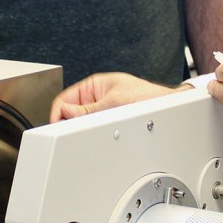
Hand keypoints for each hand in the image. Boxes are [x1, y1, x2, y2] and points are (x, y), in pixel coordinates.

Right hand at [49, 72, 188, 121]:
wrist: (167, 108)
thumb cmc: (148, 96)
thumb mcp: (115, 102)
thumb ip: (89, 110)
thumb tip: (67, 112)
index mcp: (94, 85)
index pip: (66, 98)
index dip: (59, 112)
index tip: (56, 126)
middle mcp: (96, 97)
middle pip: (72, 112)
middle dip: (69, 122)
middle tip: (67, 134)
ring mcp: (102, 111)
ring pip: (82, 122)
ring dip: (80, 129)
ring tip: (82, 135)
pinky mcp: (109, 122)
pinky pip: (93, 129)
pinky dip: (90, 133)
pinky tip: (92, 137)